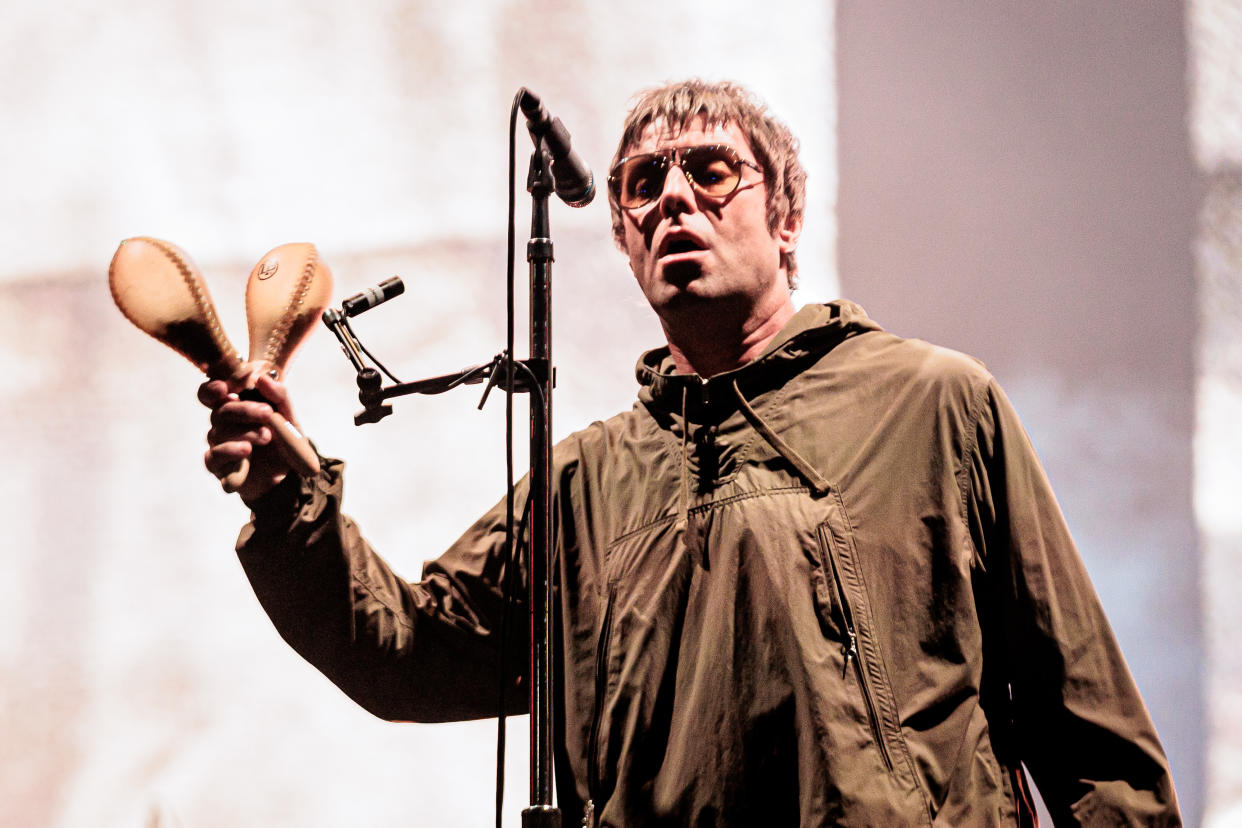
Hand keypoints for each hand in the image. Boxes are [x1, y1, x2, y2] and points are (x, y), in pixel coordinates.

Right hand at [200, 372, 298, 502]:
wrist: (289, 475)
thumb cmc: (284, 440)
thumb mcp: (289, 418)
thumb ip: (279, 396)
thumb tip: (263, 379)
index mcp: (234, 407)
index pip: (211, 394)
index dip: (213, 389)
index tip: (225, 388)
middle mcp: (222, 424)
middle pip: (220, 412)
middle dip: (244, 410)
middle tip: (267, 413)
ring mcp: (218, 445)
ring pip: (218, 434)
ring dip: (244, 433)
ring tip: (267, 437)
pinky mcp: (219, 467)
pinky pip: (213, 458)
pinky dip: (230, 453)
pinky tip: (246, 452)